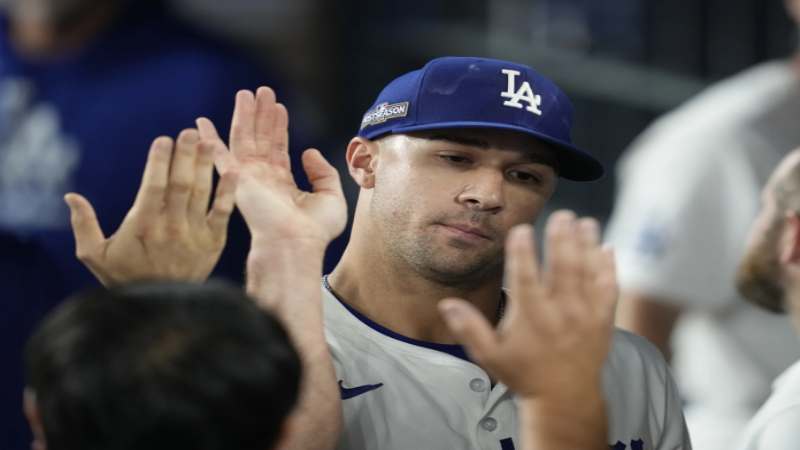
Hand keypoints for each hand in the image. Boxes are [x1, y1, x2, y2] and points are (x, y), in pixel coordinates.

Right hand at [65, 129, 237, 285]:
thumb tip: (70, 196)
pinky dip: (228, 192)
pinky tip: (233, 171)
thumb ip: (84, 225)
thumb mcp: (96, 255)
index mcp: (143, 226)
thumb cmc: (126, 277)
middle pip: (180, 185)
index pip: (153, 187)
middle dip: (185, 156)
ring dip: (205, 166)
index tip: (163, 139)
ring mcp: (194, 235)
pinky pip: (223, 213)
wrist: (161, 308)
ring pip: (201, 194)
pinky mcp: (214, 242)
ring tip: (208, 142)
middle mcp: (171, 228)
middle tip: (189, 132)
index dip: (159, 162)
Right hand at [196, 87, 346, 251]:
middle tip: (262, 90)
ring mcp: (248, 178)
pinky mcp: (236, 179)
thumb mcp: (330, 196)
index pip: (278, 149)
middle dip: (261, 115)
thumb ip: (323, 172)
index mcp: (283, 184)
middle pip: (260, 139)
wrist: (296, 244)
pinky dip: (209, 138)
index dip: (278, 127)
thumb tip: (309, 152)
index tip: (279, 107)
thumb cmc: (314, 231)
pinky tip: (201, 123)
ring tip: (246, 93)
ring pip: (244, 139)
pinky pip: (219, 154)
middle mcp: (263, 179)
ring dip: (244, 116)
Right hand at [438, 211, 616, 398]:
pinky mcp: (603, 320)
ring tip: (585, 222)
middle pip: (563, 270)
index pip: (526, 279)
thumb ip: (469, 328)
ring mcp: (585, 316)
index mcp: (531, 318)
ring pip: (587, 274)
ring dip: (586, 246)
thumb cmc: (524, 373)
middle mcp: (560, 313)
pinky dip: (607, 268)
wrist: (565, 398)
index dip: (523, 254)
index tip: (521, 230)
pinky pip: (608, 289)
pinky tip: (606, 247)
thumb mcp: (490, 355)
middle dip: (562, 240)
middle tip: (562, 215)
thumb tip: (446, 304)